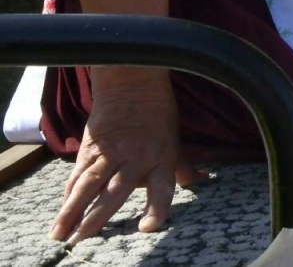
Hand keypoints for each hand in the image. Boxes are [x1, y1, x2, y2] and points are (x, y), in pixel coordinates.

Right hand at [51, 72, 202, 242]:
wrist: (131, 83)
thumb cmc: (158, 113)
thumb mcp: (174, 139)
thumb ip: (182, 167)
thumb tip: (200, 181)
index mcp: (162, 156)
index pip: (162, 186)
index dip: (156, 207)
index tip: (148, 228)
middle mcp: (135, 157)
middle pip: (114, 191)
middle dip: (97, 217)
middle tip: (82, 240)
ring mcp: (110, 152)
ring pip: (88, 184)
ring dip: (72, 210)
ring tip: (60, 234)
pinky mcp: (90, 147)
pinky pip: (78, 174)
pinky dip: (68, 194)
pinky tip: (62, 211)